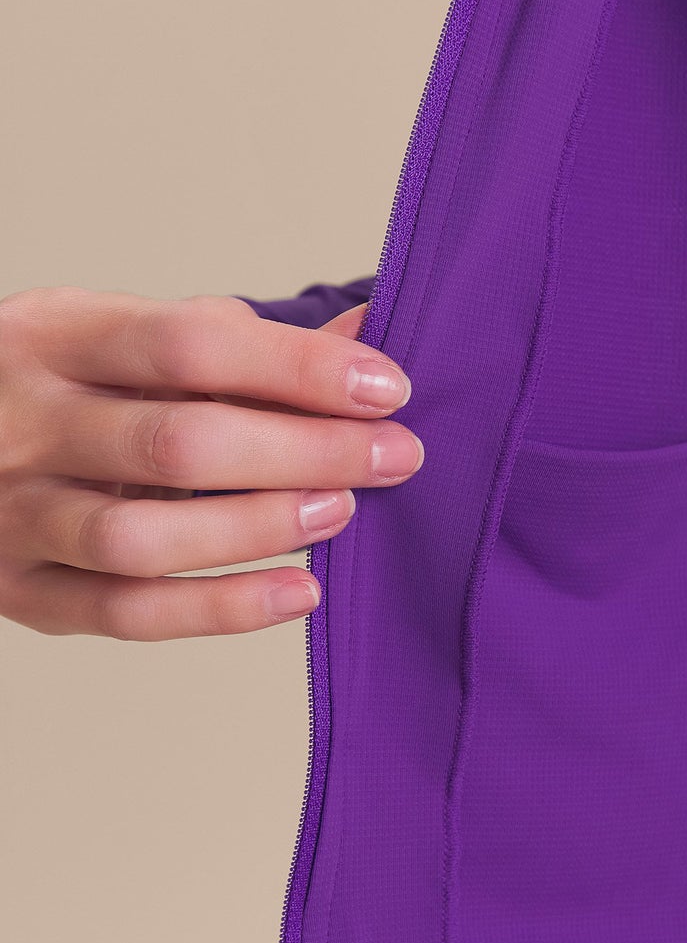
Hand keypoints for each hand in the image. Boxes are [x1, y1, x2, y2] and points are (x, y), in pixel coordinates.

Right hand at [0, 286, 422, 639]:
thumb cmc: (65, 386)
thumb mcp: (127, 336)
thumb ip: (241, 343)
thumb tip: (372, 329)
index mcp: (54, 336)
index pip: (189, 343)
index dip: (297, 367)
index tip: (384, 387)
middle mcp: (24, 423)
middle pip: (178, 443)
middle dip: (305, 451)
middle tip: (393, 456)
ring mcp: (14, 513)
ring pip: (144, 538)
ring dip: (260, 528)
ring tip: (341, 513)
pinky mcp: (22, 590)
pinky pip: (127, 612)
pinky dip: (221, 608)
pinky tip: (298, 591)